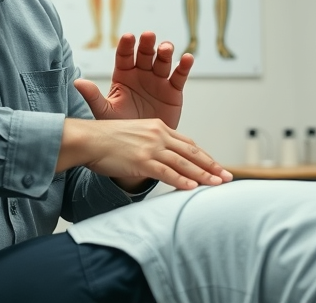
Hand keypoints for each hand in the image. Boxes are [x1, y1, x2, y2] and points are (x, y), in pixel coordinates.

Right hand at [59, 117, 230, 190]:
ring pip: (183, 163)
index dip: (205, 156)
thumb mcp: (134, 135)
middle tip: (227, 177)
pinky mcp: (141, 160)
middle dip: (212, 166)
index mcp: (158, 127)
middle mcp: (158, 135)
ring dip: (203, 175)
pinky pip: (166, 172)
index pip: (188, 144)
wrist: (87, 139)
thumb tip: (161, 159)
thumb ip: (150, 145)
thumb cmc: (106, 139)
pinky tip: (192, 187)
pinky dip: (181, 180)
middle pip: (192, 153)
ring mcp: (150, 147)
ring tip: (217, 185)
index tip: (217, 166)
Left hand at [74, 32, 191, 129]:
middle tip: (149, 36)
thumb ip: (94, 97)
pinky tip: (186, 58)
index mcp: (123, 76)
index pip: (124, 57)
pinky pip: (179, 76)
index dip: (126, 46)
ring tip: (166, 48)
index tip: (128, 37)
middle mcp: (141, 74)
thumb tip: (77, 82)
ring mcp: (158, 81)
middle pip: (145, 54)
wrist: (141, 147)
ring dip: (165, 52)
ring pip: (163, 62)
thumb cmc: (120, 127)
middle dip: (147, 45)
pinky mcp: (173, 91)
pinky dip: (184, 66)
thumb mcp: (105, 112)